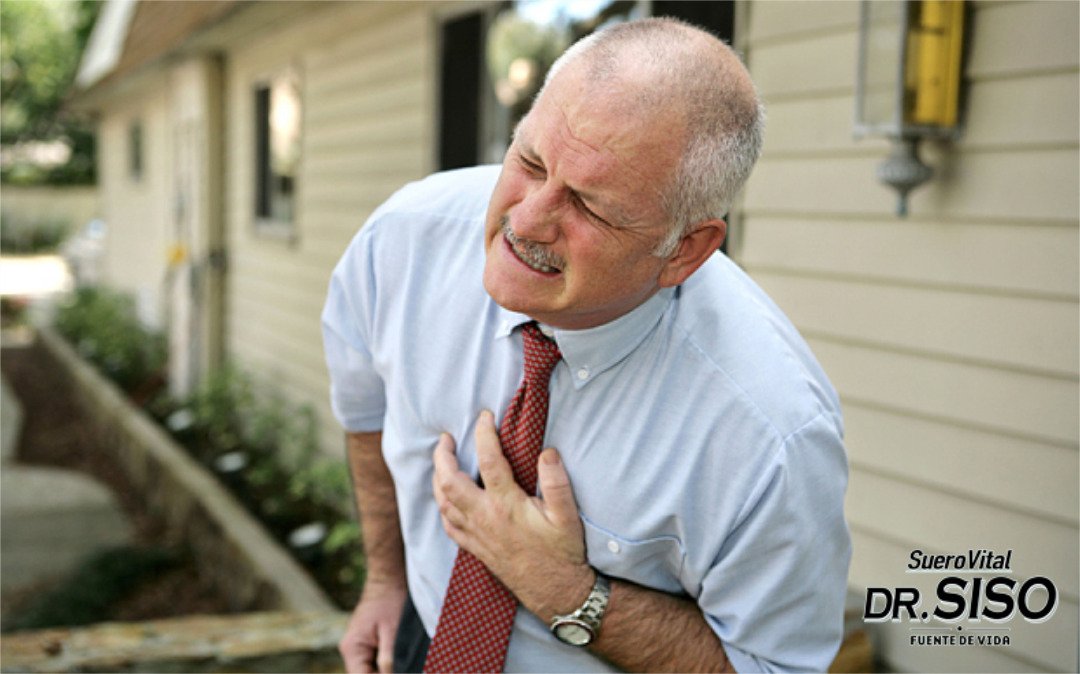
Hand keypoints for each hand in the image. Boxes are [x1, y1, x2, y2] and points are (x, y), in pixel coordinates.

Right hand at [339, 581, 406, 672]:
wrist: (389, 578)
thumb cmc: (391, 600)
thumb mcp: (393, 631)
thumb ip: (389, 658)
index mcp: (353, 648)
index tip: (401, 672)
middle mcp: (351, 649)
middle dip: (385, 673)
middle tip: (405, 666)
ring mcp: (358, 646)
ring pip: (371, 669)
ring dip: (386, 668)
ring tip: (404, 659)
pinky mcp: (366, 641)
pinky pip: (375, 660)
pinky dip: (387, 661)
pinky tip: (399, 655)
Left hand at [432, 410, 593, 621]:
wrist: (555, 592)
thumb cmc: (563, 552)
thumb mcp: (568, 516)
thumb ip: (557, 482)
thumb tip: (547, 452)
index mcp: (507, 504)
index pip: (489, 460)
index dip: (484, 434)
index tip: (485, 416)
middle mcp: (485, 518)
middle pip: (450, 481)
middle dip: (443, 455)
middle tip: (446, 438)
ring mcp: (477, 535)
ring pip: (443, 502)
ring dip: (438, 478)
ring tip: (441, 462)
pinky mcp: (476, 548)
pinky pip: (448, 525)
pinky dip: (442, 507)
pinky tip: (445, 500)